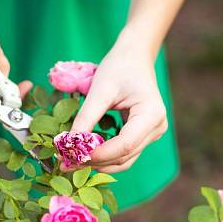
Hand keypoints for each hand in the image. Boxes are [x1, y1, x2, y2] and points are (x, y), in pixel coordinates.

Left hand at [68, 41, 167, 172]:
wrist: (134, 58)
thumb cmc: (119, 68)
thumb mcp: (100, 89)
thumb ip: (86, 117)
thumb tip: (69, 143)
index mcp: (151, 114)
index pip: (125, 144)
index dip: (99, 154)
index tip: (73, 156)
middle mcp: (157, 128)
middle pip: (125, 156)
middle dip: (95, 161)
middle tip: (66, 163)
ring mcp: (152, 134)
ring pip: (125, 160)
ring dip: (99, 163)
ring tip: (72, 162)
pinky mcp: (144, 136)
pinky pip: (124, 153)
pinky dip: (105, 157)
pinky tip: (85, 155)